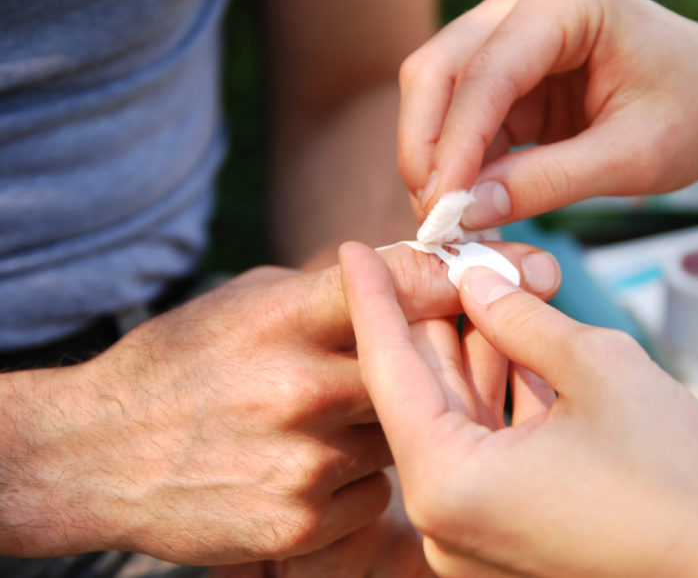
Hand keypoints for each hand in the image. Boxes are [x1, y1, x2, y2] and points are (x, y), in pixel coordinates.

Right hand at [3, 241, 558, 564]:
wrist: (96, 457)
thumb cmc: (177, 366)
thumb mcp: (245, 301)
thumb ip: (328, 291)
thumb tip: (415, 271)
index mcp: (283, 316)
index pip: (393, 282)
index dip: (455, 275)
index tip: (508, 267)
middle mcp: (300, 386)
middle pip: (417, 368)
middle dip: (429, 363)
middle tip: (441, 358)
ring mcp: (304, 460)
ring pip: (400, 436)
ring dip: (383, 428)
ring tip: (318, 421)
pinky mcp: (300, 522)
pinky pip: (371, 492)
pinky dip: (354, 481)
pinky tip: (303, 469)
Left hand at [340, 242, 697, 576]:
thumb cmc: (674, 478)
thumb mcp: (596, 366)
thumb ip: (521, 317)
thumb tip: (478, 281)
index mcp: (448, 484)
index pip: (388, 370)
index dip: (372, 298)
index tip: (349, 249)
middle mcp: (445, 520)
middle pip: (421, 394)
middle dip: (435, 318)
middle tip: (437, 256)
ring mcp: (474, 533)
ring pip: (456, 418)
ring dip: (472, 352)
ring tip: (483, 284)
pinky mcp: (505, 534)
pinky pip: (484, 450)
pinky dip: (497, 396)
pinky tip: (512, 340)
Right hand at [398, 0, 697, 226]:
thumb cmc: (694, 110)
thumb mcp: (633, 158)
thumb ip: (550, 182)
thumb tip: (467, 211)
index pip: (486, 72)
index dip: (455, 146)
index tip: (442, 211)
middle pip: (439, 70)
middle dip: (426, 148)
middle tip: (432, 219)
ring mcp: (510, 27)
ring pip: (438, 91)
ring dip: (435, 158)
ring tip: (447, 222)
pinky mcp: (508, 65)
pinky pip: (462, 113)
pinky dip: (458, 161)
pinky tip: (465, 204)